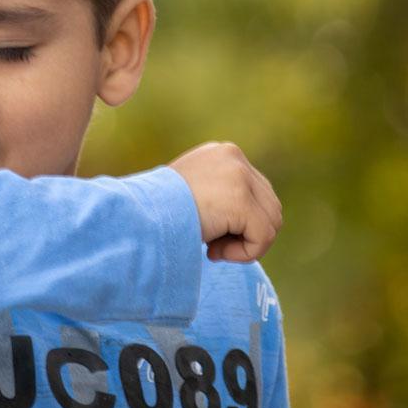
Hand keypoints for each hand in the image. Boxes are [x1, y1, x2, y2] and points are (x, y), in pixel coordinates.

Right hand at [168, 142, 283, 262]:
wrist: (135, 216)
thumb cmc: (156, 213)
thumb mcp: (191, 193)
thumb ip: (221, 195)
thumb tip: (249, 221)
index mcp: (223, 153)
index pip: (258, 192)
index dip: (242, 222)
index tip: (211, 234)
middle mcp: (234, 157)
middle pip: (270, 207)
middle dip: (247, 233)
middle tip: (214, 247)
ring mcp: (239, 176)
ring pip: (271, 223)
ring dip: (246, 245)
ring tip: (213, 250)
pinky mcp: (240, 201)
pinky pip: (264, 237)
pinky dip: (245, 254)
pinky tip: (214, 253)